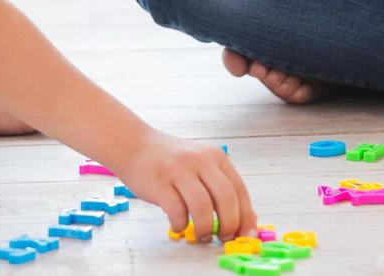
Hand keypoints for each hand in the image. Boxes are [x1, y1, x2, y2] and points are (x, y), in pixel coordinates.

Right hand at [107, 129, 255, 241]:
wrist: (136, 145)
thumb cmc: (171, 161)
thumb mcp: (201, 165)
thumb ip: (221, 187)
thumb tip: (245, 219)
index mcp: (215, 156)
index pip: (239, 189)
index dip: (245, 215)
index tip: (247, 234)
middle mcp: (200, 160)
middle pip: (225, 197)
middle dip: (229, 224)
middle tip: (224, 237)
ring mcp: (179, 169)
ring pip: (202, 206)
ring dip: (205, 228)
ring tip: (202, 235)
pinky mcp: (160, 182)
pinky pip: (176, 210)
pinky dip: (180, 224)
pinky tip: (178, 225)